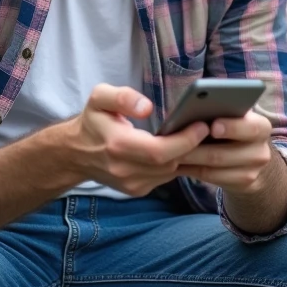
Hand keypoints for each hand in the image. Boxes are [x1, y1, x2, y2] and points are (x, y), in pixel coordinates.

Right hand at [64, 83, 209, 196]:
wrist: (75, 154)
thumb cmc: (92, 121)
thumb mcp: (99, 97)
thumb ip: (122, 97)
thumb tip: (147, 107)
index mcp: (118, 146)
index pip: (160, 151)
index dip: (185, 140)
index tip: (203, 124)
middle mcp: (126, 170)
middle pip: (171, 163)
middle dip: (193, 147)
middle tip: (211, 128)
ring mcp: (132, 184)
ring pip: (172, 172)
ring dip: (189, 156)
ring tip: (205, 137)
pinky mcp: (138, 189)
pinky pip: (166, 177)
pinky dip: (179, 163)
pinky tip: (188, 148)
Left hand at [175, 110, 273, 194]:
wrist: (250, 158)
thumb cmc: (233, 128)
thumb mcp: (232, 117)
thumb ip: (219, 112)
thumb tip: (190, 110)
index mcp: (261, 126)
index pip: (249, 127)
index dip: (231, 127)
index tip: (213, 126)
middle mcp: (262, 150)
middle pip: (223, 152)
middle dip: (195, 147)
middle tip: (173, 142)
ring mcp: (253, 170)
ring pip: (213, 167)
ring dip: (189, 160)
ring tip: (170, 153)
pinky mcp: (242, 184)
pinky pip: (211, 177)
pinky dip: (192, 170)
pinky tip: (178, 164)